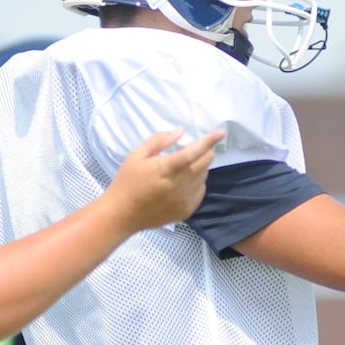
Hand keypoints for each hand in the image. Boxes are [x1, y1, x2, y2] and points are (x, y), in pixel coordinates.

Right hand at [106, 128, 223, 231]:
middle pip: (204, 164)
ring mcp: (184, 200)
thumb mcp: (137, 154)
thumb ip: (160, 140)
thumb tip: (181, 131)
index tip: (221, 133)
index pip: (192, 152)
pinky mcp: (186, 210)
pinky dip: (197, 182)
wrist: (123, 214)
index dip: (208, 141)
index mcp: (166, 169)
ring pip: (203, 176)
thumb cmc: (128, 181)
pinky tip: (184, 181)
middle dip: (205, 152)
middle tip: (195, 149)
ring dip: (200, 166)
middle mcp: (179, 185)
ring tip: (184, 166)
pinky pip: (200, 191)